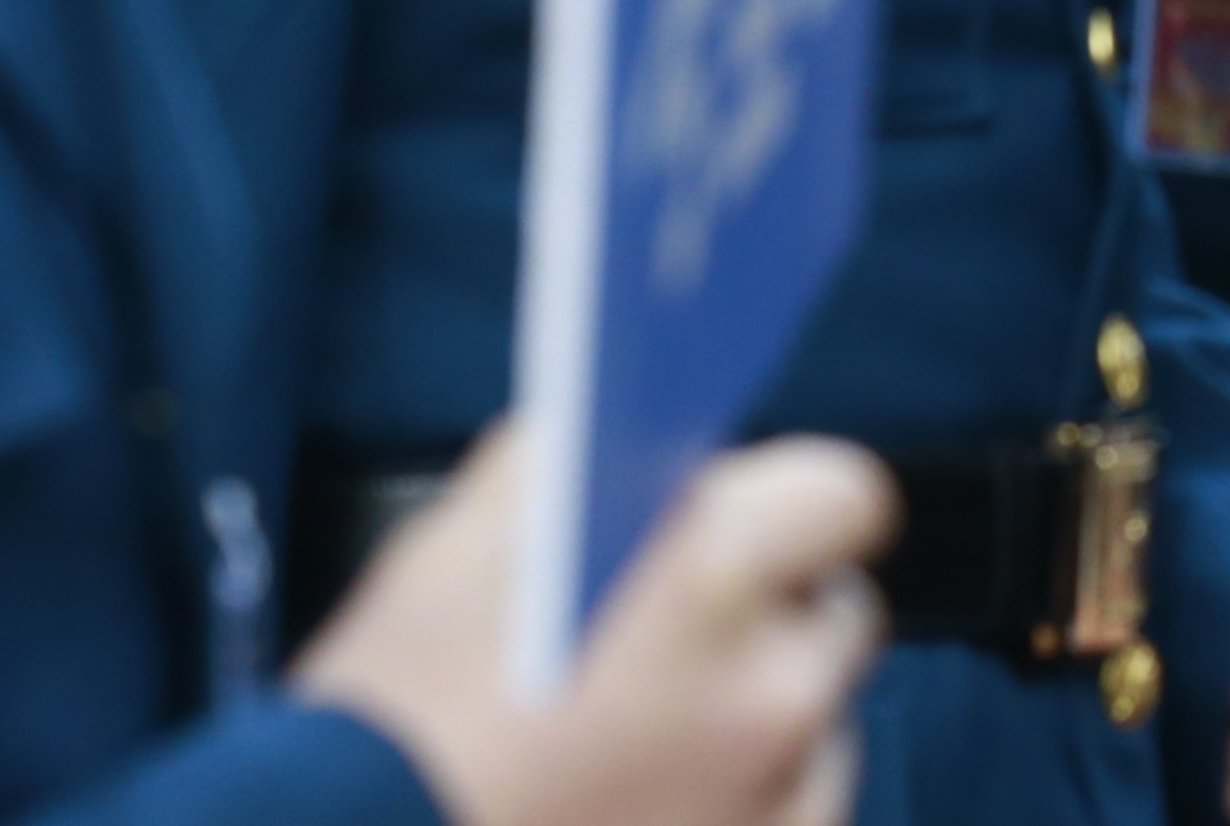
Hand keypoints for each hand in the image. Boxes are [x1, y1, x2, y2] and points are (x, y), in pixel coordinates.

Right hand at [295, 425, 889, 825]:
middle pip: (834, 611)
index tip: (745, 526)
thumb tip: (646, 441)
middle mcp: (769, 686)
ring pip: (815, 722)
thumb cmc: (386, 720)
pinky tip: (647, 804)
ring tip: (641, 740)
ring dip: (754, 720)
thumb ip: (583, 465)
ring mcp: (772, 795)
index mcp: (712, 574)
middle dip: (768, 613)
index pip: (844, 495)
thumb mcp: (460, 540)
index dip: (788, 506)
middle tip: (670, 640)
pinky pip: (792, 812)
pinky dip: (742, 809)